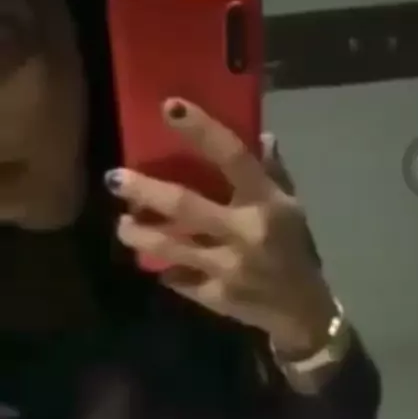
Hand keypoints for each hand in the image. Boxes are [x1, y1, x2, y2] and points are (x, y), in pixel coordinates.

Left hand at [106, 99, 336, 358]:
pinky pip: (177, 278)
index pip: (233, 156)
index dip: (201, 130)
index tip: (169, 107)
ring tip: (123, 225)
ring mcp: (227, 267)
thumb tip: (262, 135)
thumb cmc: (295, 251)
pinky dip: (164, 269)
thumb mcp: (291, 208)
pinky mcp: (215, 297)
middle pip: (184, 205)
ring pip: (169, 246)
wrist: (302, 311)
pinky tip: (159, 262)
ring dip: (138, 233)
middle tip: (113, 178)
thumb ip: (273, 173)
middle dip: (143, 191)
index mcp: (266, 202)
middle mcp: (245, 231)